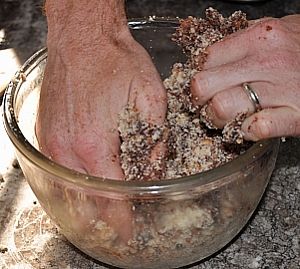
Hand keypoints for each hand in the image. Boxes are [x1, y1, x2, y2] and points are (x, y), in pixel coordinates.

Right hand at [36, 0, 166, 241]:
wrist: (83, 37)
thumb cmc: (114, 61)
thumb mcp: (150, 98)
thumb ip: (154, 141)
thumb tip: (154, 169)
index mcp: (94, 144)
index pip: (110, 197)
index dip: (121, 220)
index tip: (128, 231)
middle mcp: (66, 148)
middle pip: (87, 199)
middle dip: (105, 215)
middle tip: (120, 221)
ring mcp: (52, 141)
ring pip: (71, 186)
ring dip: (89, 200)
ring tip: (105, 206)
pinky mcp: (46, 133)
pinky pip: (60, 168)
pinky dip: (76, 180)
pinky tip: (88, 179)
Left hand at [191, 15, 299, 140]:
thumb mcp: (277, 31)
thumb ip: (243, 41)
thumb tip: (210, 56)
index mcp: (259, 37)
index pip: (207, 59)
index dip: (199, 75)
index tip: (203, 86)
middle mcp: (268, 61)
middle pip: (204, 84)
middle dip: (199, 100)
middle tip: (206, 105)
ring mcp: (282, 89)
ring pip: (221, 107)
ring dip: (217, 119)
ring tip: (226, 118)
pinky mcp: (296, 115)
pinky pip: (256, 128)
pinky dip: (245, 131)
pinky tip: (248, 127)